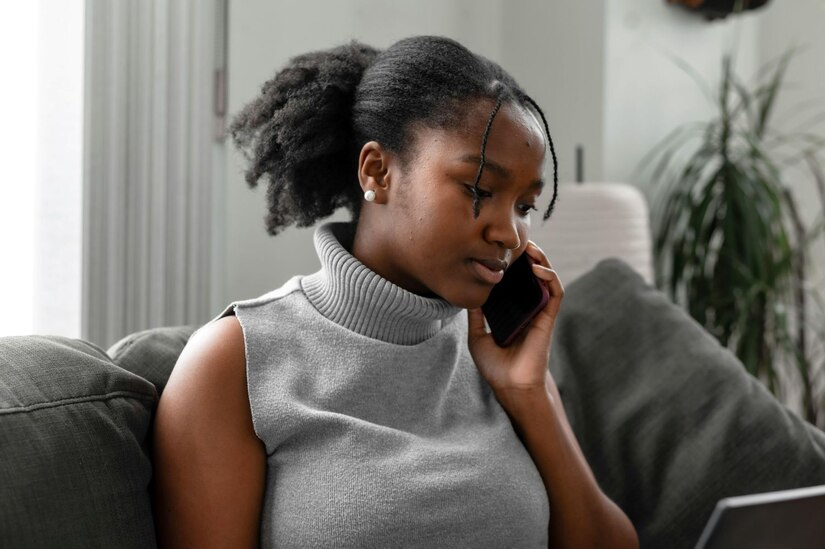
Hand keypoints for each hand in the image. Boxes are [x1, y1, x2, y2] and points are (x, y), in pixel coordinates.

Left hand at [466, 241, 563, 395]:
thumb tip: (468, 294)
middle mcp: (527, 309)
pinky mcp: (548, 319)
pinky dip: (550, 278)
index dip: (511, 265)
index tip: (501, 250)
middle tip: (517, 242)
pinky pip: (554, 294)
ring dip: (542, 261)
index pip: (514, 282)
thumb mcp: (478, 337)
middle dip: (527, 257)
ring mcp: (539, 313)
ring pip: (546, 280)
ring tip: (531, 248)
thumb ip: (475, 315)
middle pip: (531, 276)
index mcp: (512, 312)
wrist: (510, 387)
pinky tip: (538, 269)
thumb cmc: (495, 367)